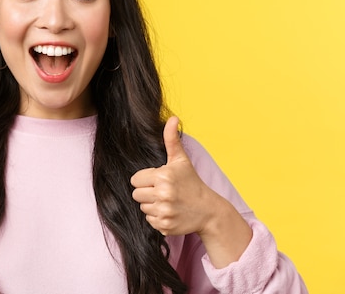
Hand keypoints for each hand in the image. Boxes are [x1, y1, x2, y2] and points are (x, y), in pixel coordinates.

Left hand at [130, 116, 218, 236]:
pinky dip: (157, 217)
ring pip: (142, 207)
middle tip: (163, 191)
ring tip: (168, 201)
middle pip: (136, 194)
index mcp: (163, 177)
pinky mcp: (165, 226)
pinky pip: (149, 220)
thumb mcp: (181, 160)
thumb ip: (171, 139)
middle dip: (147, 192)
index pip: (135, 180)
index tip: (159, 180)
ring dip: (152, 205)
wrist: (209, 210)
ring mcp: (164, 212)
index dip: (146, 179)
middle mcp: (163, 195)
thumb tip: (172, 118)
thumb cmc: (191, 182)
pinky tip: (170, 212)